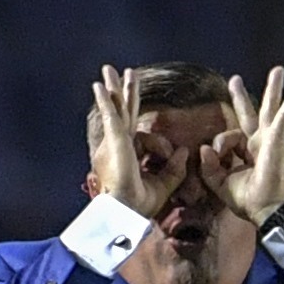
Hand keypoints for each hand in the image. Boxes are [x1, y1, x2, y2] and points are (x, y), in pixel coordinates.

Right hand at [90, 65, 189, 217]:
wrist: (124, 213)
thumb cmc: (138, 204)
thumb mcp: (163, 184)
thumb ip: (175, 167)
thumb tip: (184, 150)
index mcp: (129, 152)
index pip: (140, 131)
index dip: (154, 134)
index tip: (171, 151)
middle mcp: (119, 144)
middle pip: (123, 111)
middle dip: (122, 92)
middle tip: (120, 72)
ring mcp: (115, 141)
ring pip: (115, 109)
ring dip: (113, 89)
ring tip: (108, 70)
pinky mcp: (115, 141)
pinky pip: (111, 116)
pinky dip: (106, 101)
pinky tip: (99, 87)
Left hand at [199, 65, 283, 225]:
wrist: (267, 209)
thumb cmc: (247, 200)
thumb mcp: (219, 183)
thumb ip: (208, 166)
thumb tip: (203, 147)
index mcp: (246, 152)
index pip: (229, 135)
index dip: (219, 144)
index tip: (214, 155)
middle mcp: (259, 142)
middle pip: (253, 113)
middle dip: (243, 96)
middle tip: (235, 79)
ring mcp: (271, 139)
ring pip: (272, 108)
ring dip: (276, 89)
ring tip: (280, 71)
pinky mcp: (279, 139)